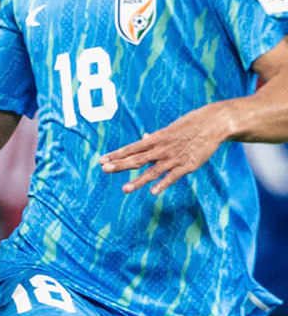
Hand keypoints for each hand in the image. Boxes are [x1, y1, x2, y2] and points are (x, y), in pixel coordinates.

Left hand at [100, 100, 237, 194]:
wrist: (214, 123)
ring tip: (124, 189)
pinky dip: (163, 183)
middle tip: (104, 169)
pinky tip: (153, 192)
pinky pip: (173, 176)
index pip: (131, 148)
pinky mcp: (188, 165)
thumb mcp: (170, 129)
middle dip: (120, 164)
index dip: (116, 155)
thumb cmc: (191, 125)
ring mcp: (174, 158)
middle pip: (138, 159)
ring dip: (139, 180)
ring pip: (153, 170)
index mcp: (156, 139)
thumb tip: (143, 138)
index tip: (101, 161)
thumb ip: (156, 137)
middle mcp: (162, 149)